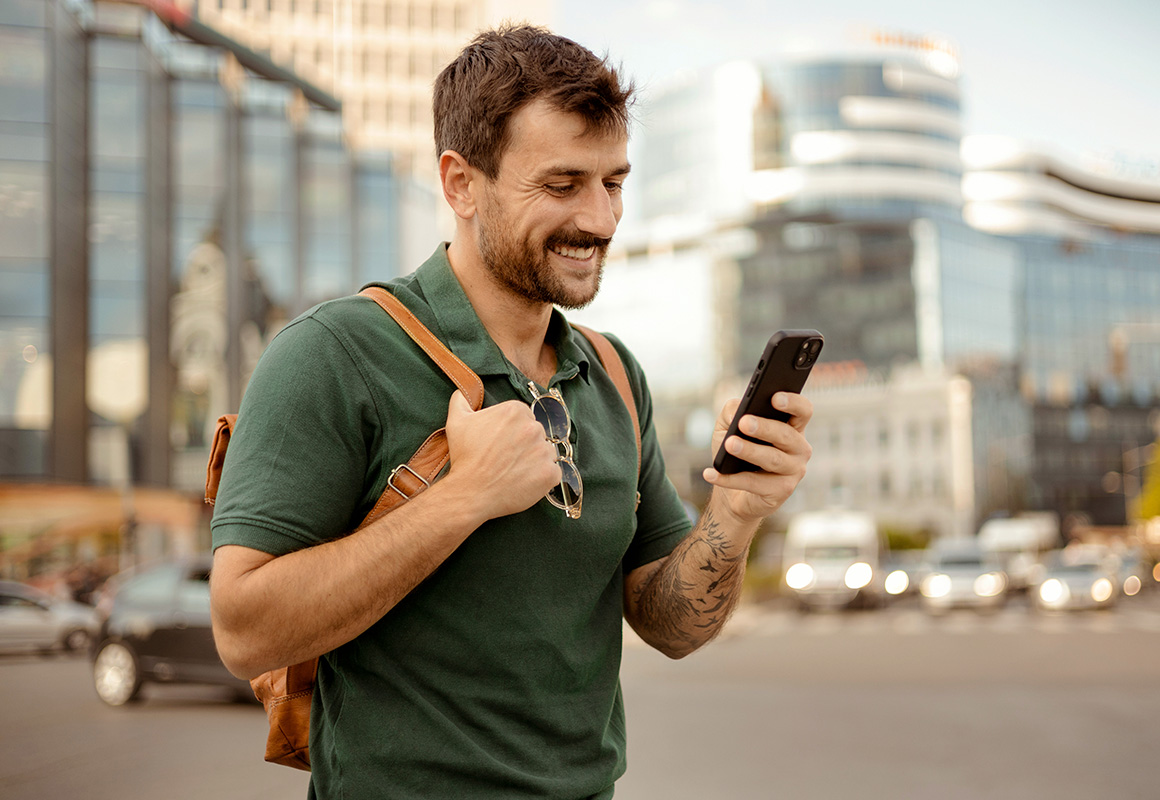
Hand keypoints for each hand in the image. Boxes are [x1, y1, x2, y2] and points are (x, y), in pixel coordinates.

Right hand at [442, 390, 562, 522]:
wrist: (470, 492)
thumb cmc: (465, 457)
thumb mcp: (457, 422)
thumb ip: (461, 401)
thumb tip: (462, 392)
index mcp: (515, 410)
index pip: (524, 418)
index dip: (512, 432)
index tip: (502, 444)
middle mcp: (534, 427)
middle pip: (536, 434)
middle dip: (524, 446)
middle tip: (506, 459)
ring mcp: (544, 451)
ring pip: (546, 453)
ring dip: (535, 461)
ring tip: (514, 471)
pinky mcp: (550, 473)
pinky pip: (553, 473)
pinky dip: (542, 478)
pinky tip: (524, 482)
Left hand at [702, 392, 812, 523]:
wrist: (733, 493)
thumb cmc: (735, 453)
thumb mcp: (728, 426)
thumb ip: (733, 411)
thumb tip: (737, 412)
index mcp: (792, 427)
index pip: (803, 410)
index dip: (793, 403)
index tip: (774, 398)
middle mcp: (799, 448)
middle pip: (786, 435)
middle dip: (765, 427)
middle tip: (744, 422)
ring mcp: (794, 471)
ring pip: (773, 459)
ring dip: (750, 451)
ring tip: (730, 444)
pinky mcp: (782, 492)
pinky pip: (754, 484)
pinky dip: (730, 479)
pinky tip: (710, 474)